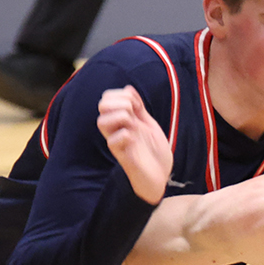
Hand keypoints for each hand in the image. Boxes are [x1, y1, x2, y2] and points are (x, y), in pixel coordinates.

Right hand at [97, 86, 171, 204]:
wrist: (162, 177)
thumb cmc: (155, 153)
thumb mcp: (149, 124)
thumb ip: (139, 108)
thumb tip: (128, 88)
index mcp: (123, 121)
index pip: (108, 98)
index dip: (121, 94)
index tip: (137, 104)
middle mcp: (117, 130)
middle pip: (102, 106)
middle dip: (120, 102)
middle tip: (134, 112)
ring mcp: (119, 143)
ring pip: (101, 122)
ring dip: (119, 116)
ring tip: (132, 124)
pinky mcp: (124, 157)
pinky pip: (112, 142)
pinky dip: (123, 135)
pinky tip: (133, 138)